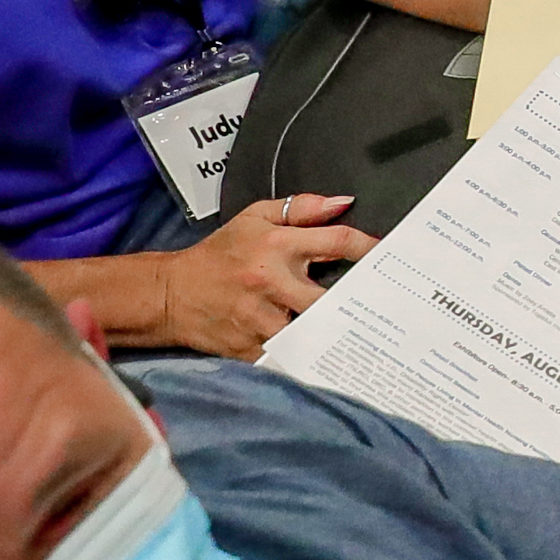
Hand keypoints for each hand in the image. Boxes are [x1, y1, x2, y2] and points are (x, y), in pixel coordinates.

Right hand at [154, 195, 371, 355]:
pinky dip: (308, 356)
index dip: (368, 248)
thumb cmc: (220, 253)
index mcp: (276, 245)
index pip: (335, 241)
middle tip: (384, 303)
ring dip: (333, 332)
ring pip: (311, 330)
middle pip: (329, 295)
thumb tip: (344, 202)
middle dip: (356, 300)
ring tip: (363, 334)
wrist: (171, 293)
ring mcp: (259, 318)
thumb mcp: (255, 217)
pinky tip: (329, 356)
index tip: (389, 255)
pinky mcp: (249, 347)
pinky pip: (289, 355)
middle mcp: (271, 281)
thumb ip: (301, 207)